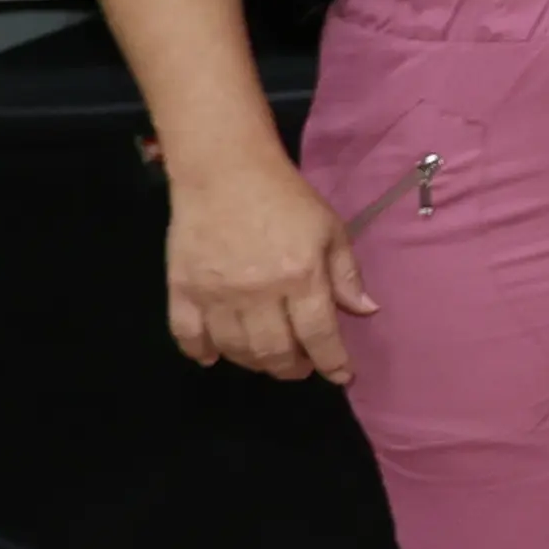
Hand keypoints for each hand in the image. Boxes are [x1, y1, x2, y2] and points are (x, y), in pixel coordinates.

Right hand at [167, 145, 370, 383]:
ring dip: (254, 363)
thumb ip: (346, 274)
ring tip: (268, 359)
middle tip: (301, 367)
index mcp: (300, 276)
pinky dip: (201, 353)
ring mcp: (216, 294)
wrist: (225, 172)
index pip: (319, 335)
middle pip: (275, 350)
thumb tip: (365, 311)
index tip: (341, 376)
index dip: (332, 362)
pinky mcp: (182, 289)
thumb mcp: (329, 230)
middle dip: (293, 368)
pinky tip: (215, 356)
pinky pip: (188, 336)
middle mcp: (258, 292)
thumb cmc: (286, 198)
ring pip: (235, 349)